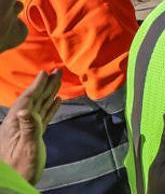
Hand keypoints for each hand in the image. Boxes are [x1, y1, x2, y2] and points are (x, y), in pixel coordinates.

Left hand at [0, 69, 61, 184]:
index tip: (45, 73)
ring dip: (48, 93)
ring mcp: (26, 129)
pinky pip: (43, 116)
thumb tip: (25, 109)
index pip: (27, 100)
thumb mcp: (26, 148)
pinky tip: (57, 101)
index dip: (37, 86)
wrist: (17, 184)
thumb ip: (28, 128)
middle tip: (56, 71)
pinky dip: (50, 107)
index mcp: (16, 124)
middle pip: (34, 100)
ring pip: (39, 106)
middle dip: (44, 85)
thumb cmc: (22, 169)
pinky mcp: (33, 135)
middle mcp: (19, 124)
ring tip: (57, 81)